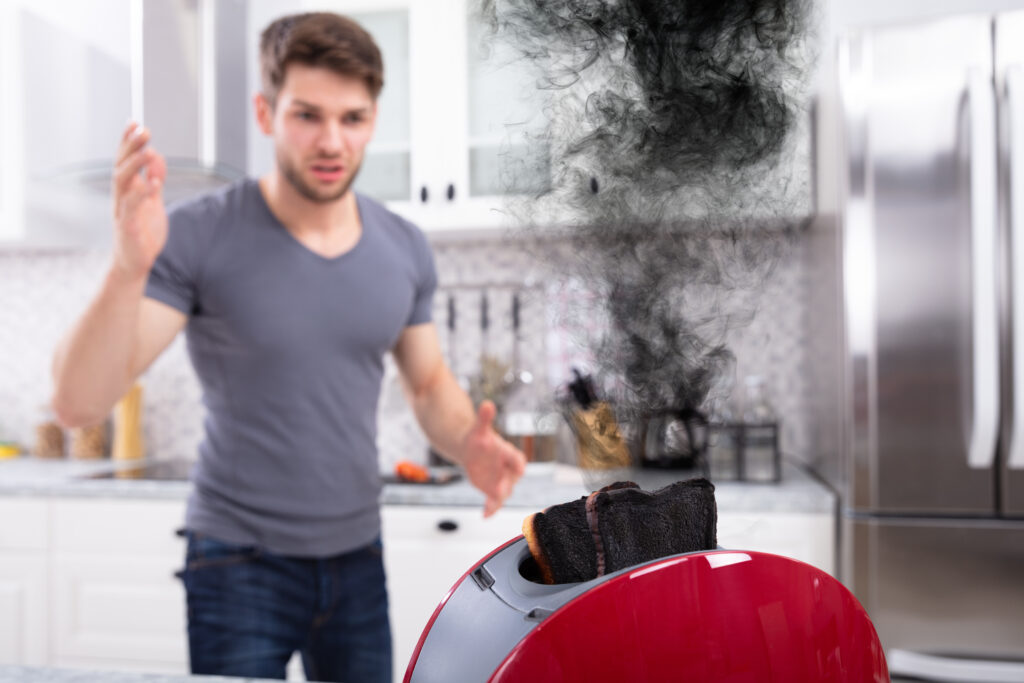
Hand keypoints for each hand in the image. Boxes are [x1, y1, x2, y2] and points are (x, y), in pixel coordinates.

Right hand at [112, 122, 167, 280]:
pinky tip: (155, 183)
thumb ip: (155, 179)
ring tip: (149, 150)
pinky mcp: (128, 226)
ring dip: (135, 165)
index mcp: (127, 189)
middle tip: (144, 131)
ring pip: (122, 182)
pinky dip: (142, 193)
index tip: (135, 123)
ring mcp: (122, 210)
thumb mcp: (154, 201)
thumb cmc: (144, 232)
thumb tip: (157, 155)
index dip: (128, 141)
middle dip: (131, 147)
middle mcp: (121, 196)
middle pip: (121, 165)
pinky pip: (132, 206)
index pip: (124, 160)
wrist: (136, 263)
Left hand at [460, 400, 526, 516]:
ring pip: (503, 494)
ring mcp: (501, 482)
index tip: (518, 468)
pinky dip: (490, 509)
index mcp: (509, 455)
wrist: (470, 451)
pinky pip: (494, 502)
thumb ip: (484, 419)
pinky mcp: (492, 491)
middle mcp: (508, 470)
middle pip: (511, 480)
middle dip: (506, 486)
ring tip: (490, 507)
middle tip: (499, 491)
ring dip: (498, 501)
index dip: (518, 464)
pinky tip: (484, 515)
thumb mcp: (479, 429)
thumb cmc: (479, 439)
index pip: (518, 461)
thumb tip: (487, 404)